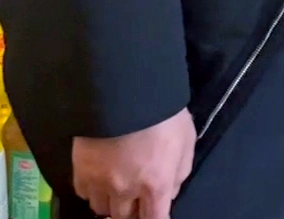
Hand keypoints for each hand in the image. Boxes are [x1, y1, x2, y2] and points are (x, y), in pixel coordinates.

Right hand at [72, 107, 195, 218]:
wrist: (125, 94)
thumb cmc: (163, 115)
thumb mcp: (185, 141)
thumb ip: (179, 172)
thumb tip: (170, 193)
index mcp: (156, 184)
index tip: (154, 214)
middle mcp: (126, 190)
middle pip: (125, 217)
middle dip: (133, 210)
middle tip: (137, 198)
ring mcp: (100, 182)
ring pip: (102, 208)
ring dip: (112, 202)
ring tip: (118, 187)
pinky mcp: (80, 170)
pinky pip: (84, 193)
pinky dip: (92, 190)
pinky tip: (100, 178)